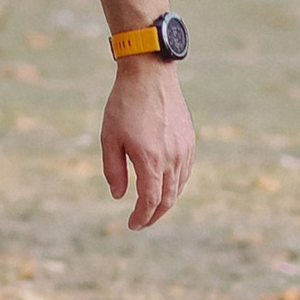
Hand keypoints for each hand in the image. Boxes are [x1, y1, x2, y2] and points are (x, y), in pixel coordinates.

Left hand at [100, 62, 192, 230]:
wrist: (150, 74)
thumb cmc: (124, 104)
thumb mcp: (109, 137)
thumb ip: (114, 170)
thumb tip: (119, 196)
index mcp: (150, 160)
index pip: (150, 201)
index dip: (142, 217)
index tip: (132, 225)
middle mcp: (172, 158)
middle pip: (168, 199)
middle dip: (154, 215)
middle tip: (142, 222)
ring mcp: (184, 149)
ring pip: (179, 187)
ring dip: (166, 201)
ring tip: (151, 206)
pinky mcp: (189, 140)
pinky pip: (185, 171)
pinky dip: (175, 184)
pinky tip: (164, 183)